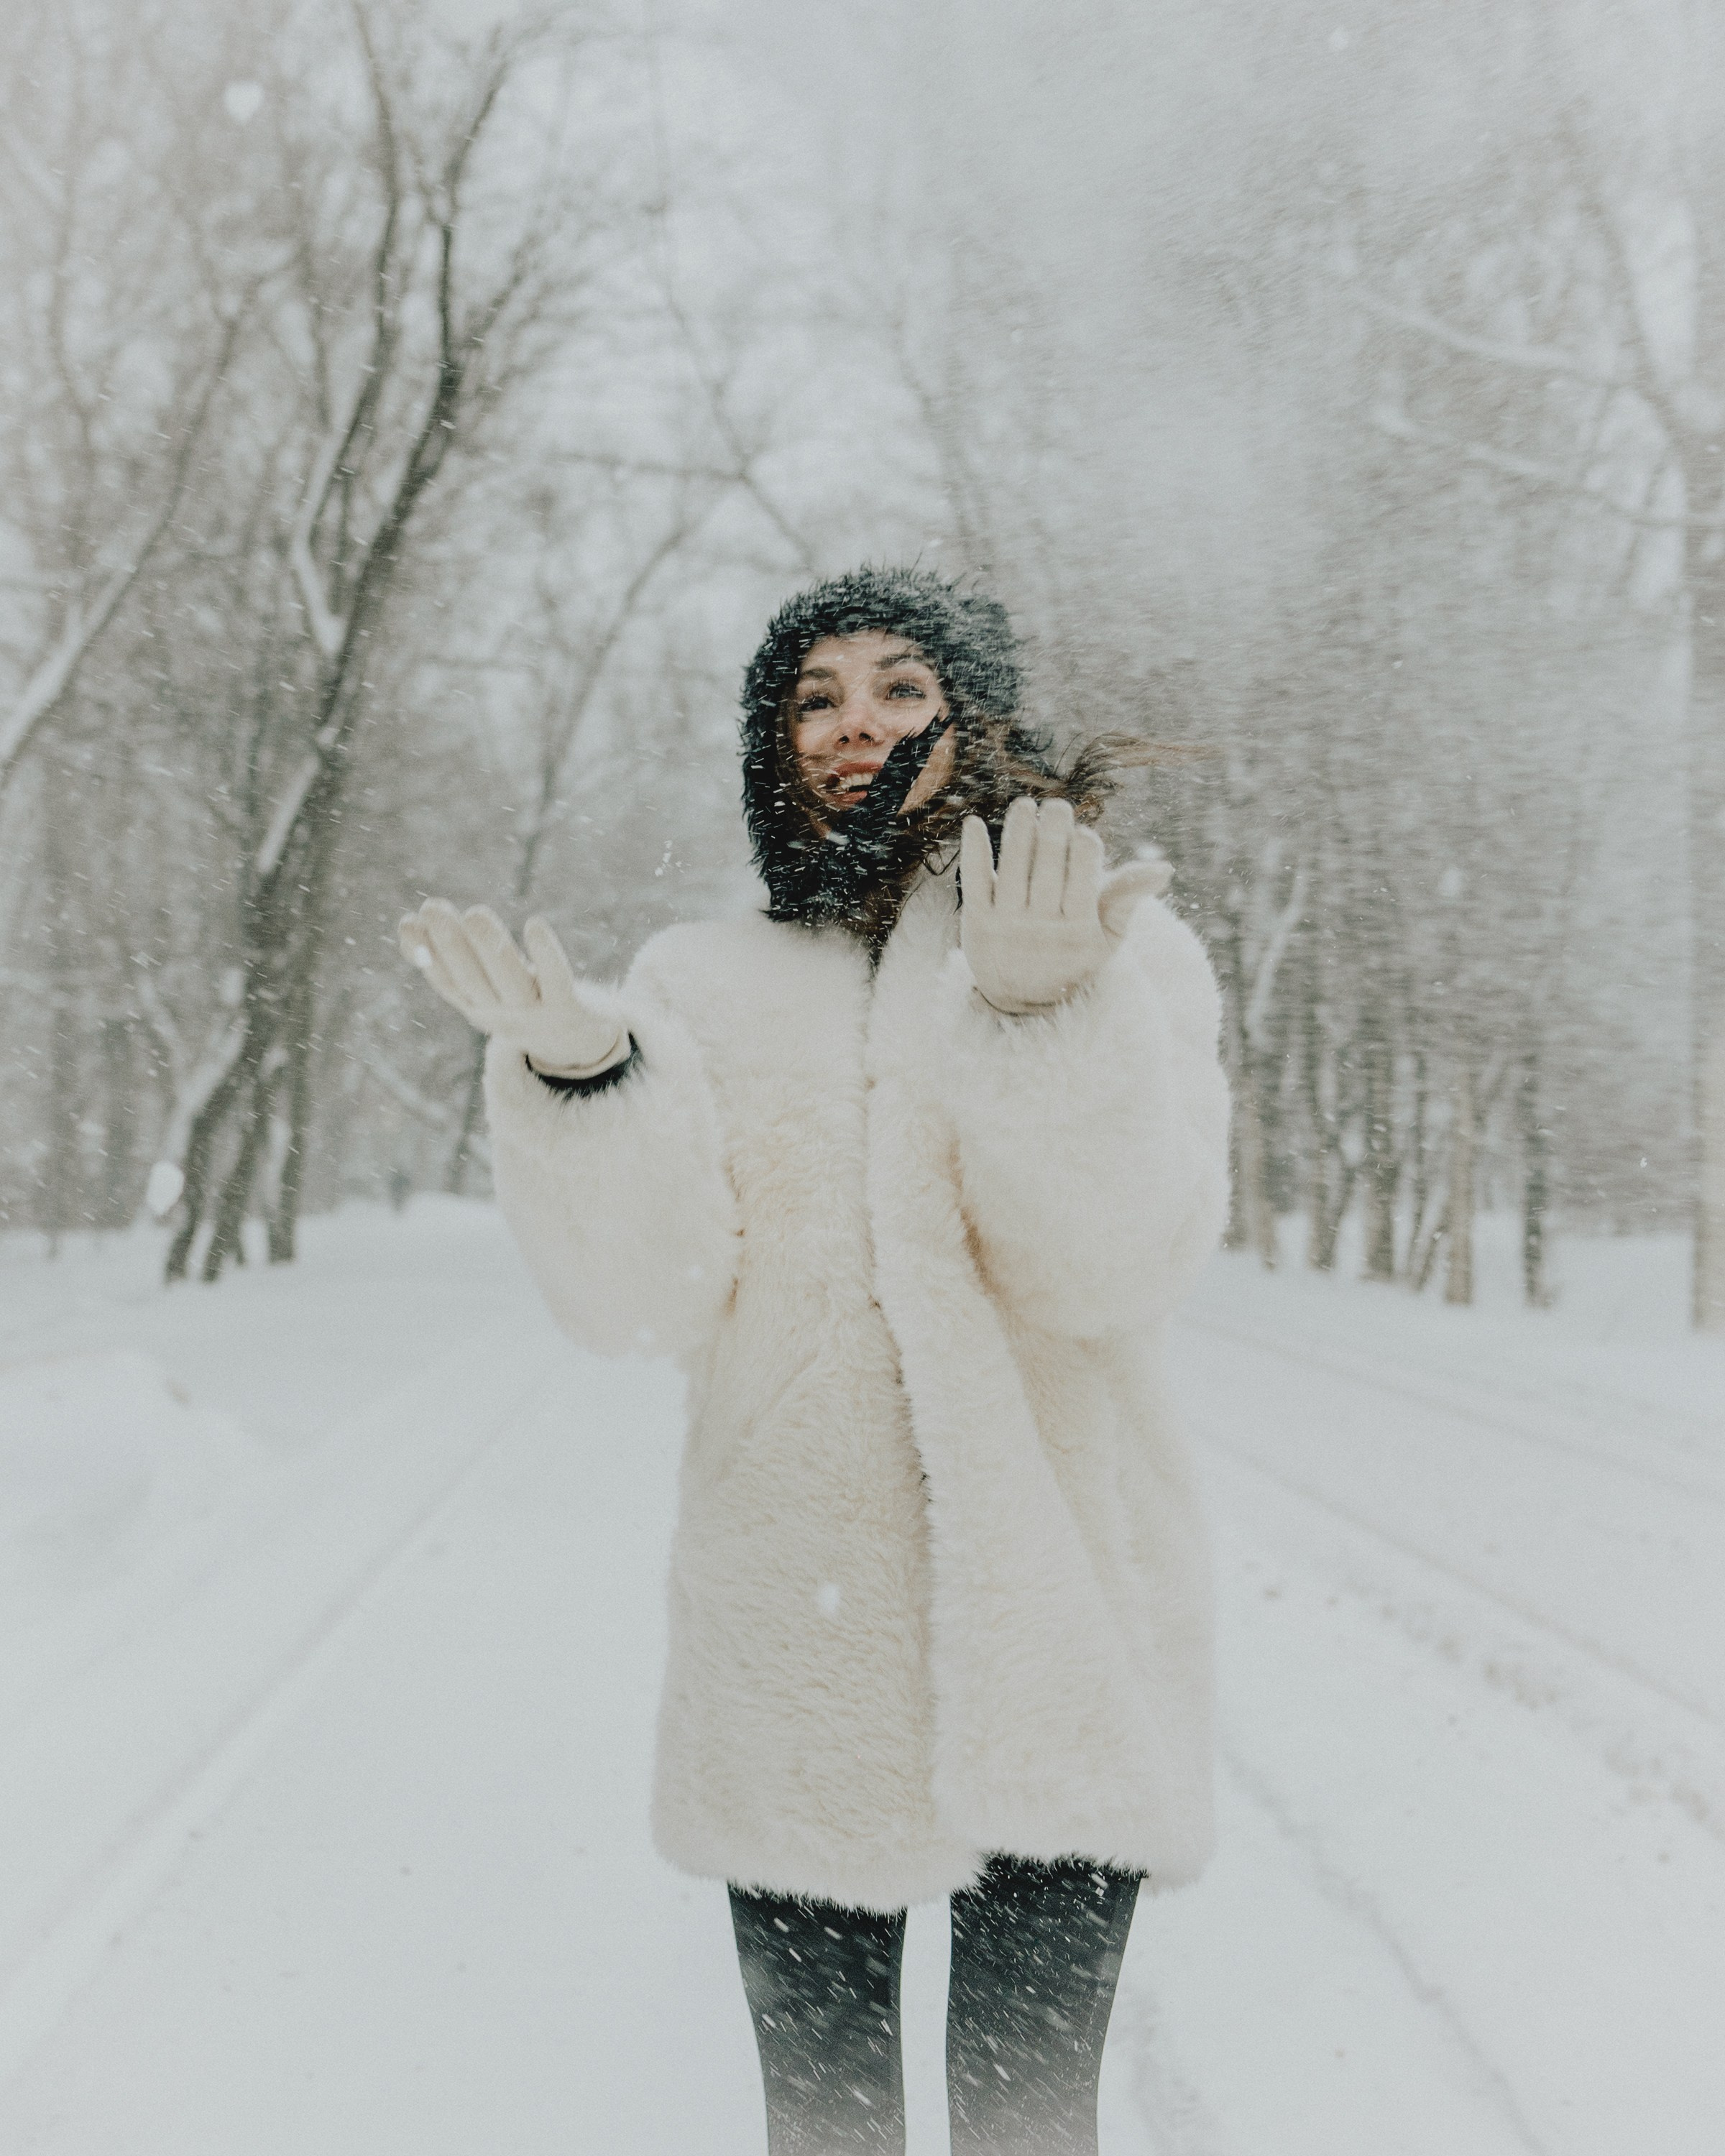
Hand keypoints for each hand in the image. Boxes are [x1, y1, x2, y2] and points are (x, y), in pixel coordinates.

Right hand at [398, 901, 627, 1075]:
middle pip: (474, 980)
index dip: (425, 954)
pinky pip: (556, 981)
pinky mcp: (569, 1009)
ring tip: (474, 914)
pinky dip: (545, 955)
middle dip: (451, 943)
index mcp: (479, 1009)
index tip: (408, 923)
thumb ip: (451, 962)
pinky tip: (534, 925)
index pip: (447, 982)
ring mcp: (536, 1014)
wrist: (578, 1047)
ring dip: (490, 947)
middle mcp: (502, 1015)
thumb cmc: (524, 1006)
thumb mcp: (484, 989)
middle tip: (432, 908)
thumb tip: (408, 925)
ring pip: (509, 980)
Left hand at [959, 797, 1170, 1014]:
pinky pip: (974, 881)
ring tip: (1025, 806)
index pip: (1082, 884)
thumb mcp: (1107, 936)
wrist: (1023, 999)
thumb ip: (1128, 898)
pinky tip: (974, 823)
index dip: (1083, 855)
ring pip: (1012, 870)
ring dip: (1018, 833)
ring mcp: (1005, 925)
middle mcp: (1040, 929)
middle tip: (1057, 806)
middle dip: (1053, 834)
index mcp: (1077, 931)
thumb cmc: (1074, 957)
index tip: (1084, 834)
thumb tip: (1164, 868)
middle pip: (1047, 872)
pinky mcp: (976, 922)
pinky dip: (974, 852)